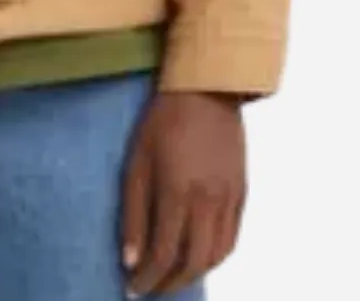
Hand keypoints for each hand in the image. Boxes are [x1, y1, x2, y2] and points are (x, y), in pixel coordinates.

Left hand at [122, 92, 245, 296]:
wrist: (206, 90)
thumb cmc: (162, 121)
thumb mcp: (137, 162)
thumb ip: (134, 212)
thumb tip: (129, 258)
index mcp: (178, 192)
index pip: (164, 254)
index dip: (148, 277)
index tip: (132, 288)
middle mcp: (208, 202)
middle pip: (193, 263)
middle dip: (170, 283)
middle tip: (151, 288)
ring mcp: (230, 199)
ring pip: (216, 255)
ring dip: (194, 274)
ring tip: (172, 277)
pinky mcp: (241, 193)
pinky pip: (231, 238)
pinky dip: (214, 256)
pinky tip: (198, 255)